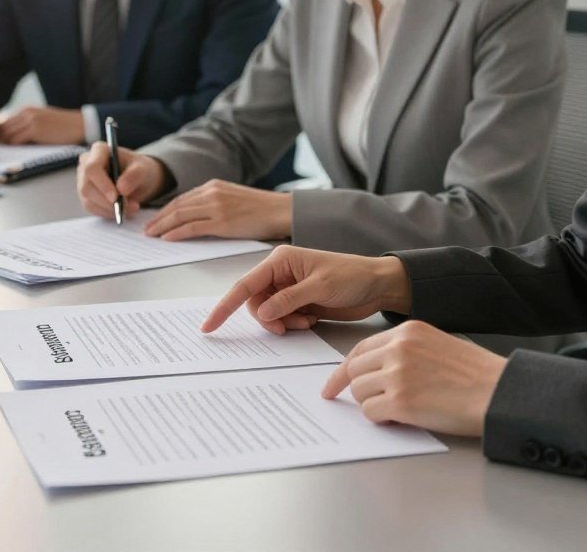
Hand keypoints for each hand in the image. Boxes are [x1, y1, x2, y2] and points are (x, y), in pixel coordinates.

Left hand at [0, 106, 84, 144]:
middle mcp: (26, 113)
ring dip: (2, 145)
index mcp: (26, 110)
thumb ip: (26, 126)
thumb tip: (9, 140)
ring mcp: (30, 120)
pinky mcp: (35, 129)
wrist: (80, 125)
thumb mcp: (41, 121)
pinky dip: (11, 147)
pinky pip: (15, 139)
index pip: (2, 123)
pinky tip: (11, 153)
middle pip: (1, 128)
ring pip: (6, 134)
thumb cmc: (63, 127)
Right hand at [77, 143, 167, 219]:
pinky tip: (122, 211)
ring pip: (88, 200)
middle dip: (107, 201)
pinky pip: (92, 208)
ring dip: (109, 209)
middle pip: (87, 187)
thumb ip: (134, 175)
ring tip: (130, 209)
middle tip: (127, 208)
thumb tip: (121, 189)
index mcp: (99, 150)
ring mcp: (83, 181)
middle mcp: (86, 164)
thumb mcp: (143, 169)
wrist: (139, 179)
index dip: (102, 184)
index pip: (92, 168)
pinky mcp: (86, 195)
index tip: (116, 197)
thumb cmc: (139, 169)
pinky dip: (107, 213)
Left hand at [144, 180, 290, 241]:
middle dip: (158, 218)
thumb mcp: (233, 198)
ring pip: (180, 215)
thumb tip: (195, 215)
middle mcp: (212, 193)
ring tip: (151, 235)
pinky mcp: (222, 221)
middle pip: (177, 206)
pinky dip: (177, 233)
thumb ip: (214, 202)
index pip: (182, 198)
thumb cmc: (260, 208)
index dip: (165, 210)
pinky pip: (192, 227)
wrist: (280, 210)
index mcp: (214, 186)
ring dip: (162, 226)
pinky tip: (167, 238)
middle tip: (146, 229)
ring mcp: (217, 206)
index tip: (154, 219)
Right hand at [201, 245, 411, 335]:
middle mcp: (281, 272)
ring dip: (283, 323)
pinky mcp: (298, 301)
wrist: (377, 286)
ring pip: (268, 313)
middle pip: (255, 302)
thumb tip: (263, 312)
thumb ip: (288, 300)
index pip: (245, 284)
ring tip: (306, 320)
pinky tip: (311, 319)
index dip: (225, 305)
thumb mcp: (320, 287)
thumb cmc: (352, 276)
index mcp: (281, 260)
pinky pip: (282, 318)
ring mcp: (289, 288)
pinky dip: (293, 324)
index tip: (209, 325)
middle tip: (287, 327)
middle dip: (268, 318)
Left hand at [322, 321, 505, 436]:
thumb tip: (378, 372)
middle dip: (360, 390)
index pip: (361, 348)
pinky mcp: (400, 401)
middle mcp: (398, 348)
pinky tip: (402, 419)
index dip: (344, 370)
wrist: (496, 392)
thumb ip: (405, 351)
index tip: (332, 385)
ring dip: (373, 405)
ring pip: (359, 392)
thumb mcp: (436, 344)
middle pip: (355, 370)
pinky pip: (371, 413)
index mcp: (406, 331)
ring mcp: (397, 374)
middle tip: (374, 402)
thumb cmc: (474, 374)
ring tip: (399, 409)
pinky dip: (381, 420)